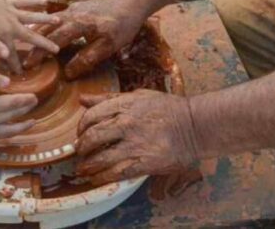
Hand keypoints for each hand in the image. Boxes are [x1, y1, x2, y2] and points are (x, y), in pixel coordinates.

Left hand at [0, 0, 60, 72]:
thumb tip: (5, 55)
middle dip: (44, 43)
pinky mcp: (10, 2)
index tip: (21, 73)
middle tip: (56, 49)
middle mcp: (12, 24)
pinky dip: (34, 1)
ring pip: (32, 16)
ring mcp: (13, 12)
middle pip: (31, 35)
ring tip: (59, 20)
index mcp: (4, 34)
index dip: (16, 64)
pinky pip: (25, 1)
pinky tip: (44, 1)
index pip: (12, 53)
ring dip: (45, 19)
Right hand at [0, 72, 38, 138]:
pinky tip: (11, 132)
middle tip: (35, 103)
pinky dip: (8, 135)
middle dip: (26, 110)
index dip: (26, 100)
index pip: (14, 104)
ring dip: (21, 128)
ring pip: (8, 132)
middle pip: (13, 116)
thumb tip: (8, 82)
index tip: (35, 96)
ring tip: (31, 123)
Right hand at [23, 0, 146, 79]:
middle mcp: (71, 14)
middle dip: (34, 44)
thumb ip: (87, 59)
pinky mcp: (78, 7)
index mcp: (77, 24)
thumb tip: (68, 74)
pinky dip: (48, 27)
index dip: (40, 53)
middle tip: (25, 59)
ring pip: (50, 22)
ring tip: (30, 46)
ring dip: (39, 34)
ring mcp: (73, 8)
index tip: (29, 65)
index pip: (52, 40)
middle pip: (46, 29)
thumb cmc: (122, 25)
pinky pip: (57, 18)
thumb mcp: (107, 47)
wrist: (132, 2)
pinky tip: (47, 33)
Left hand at [75, 90, 200, 185]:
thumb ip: (108, 98)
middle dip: (81, 147)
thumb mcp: (137, 96)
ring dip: (87, 166)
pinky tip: (96, 178)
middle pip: (92, 137)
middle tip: (80, 152)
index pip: (91, 115)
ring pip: (100, 158)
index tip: (80, 133)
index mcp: (125, 105)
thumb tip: (82, 99)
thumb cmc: (166, 109)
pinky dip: (101, 177)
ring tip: (84, 169)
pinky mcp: (143, 162)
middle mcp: (127, 124)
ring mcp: (135, 144)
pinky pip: (115, 173)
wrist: (194, 126)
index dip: (81, 127)